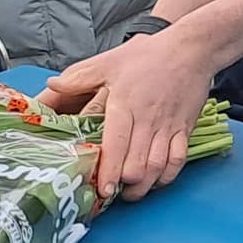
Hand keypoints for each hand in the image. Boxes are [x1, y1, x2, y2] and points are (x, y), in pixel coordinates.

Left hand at [38, 28, 214, 200]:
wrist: (191, 49)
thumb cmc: (149, 55)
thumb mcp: (109, 62)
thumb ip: (79, 78)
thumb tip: (51, 85)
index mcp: (125, 105)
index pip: (116, 145)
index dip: (110, 171)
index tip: (103, 189)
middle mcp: (147, 119)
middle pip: (137, 164)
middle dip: (125, 185)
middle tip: (112, 193)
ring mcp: (168, 126)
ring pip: (157, 166)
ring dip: (144, 185)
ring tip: (131, 192)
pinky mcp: (184, 128)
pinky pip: (178, 159)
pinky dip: (168, 175)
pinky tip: (156, 179)